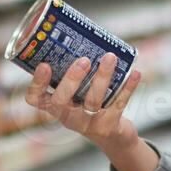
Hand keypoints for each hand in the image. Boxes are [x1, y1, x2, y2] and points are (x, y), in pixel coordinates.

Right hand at [24, 53, 142, 154]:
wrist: (112, 137)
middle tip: (83, 60)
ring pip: (92, 101)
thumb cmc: (90, 105)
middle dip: (71, 79)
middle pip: (61, 101)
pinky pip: (118, 104)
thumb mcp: (77, 93)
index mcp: (55, 106)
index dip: (37, 83)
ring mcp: (87, 124)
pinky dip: (127, 88)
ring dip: (102, 77)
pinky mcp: (108, 126)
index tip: (44, 64)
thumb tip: (84, 33)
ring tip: (110, 57)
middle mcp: (67, 117)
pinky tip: (135, 73)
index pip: (36, 98)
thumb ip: (75, 70)